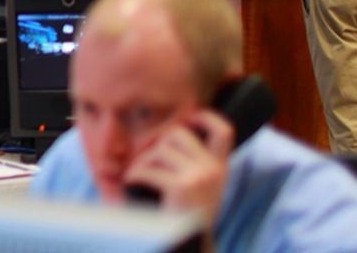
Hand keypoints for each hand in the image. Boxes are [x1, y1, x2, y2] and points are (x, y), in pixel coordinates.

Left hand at [122, 110, 233, 226]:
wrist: (192, 246)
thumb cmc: (190, 218)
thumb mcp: (205, 188)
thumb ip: (197, 164)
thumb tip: (170, 136)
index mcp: (221, 169)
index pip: (224, 131)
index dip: (206, 117)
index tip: (189, 118)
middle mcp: (213, 170)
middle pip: (178, 134)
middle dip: (158, 144)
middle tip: (148, 161)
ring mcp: (198, 177)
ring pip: (160, 150)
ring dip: (143, 162)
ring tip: (139, 176)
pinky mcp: (180, 187)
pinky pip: (147, 169)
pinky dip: (134, 175)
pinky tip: (131, 183)